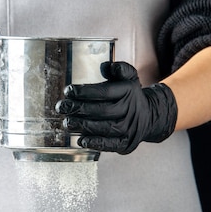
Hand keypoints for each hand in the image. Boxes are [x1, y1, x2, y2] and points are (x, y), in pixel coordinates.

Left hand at [55, 61, 177, 154]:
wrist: (149, 116)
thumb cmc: (130, 95)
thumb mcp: (129, 77)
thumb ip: (118, 69)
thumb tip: (106, 66)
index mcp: (128, 91)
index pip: (105, 92)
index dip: (85, 92)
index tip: (68, 91)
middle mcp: (130, 110)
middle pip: (103, 110)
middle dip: (80, 109)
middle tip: (61, 107)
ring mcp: (129, 128)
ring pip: (105, 128)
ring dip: (84, 126)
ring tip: (67, 123)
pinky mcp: (126, 143)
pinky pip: (111, 144)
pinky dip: (95, 143)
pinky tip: (80, 141)